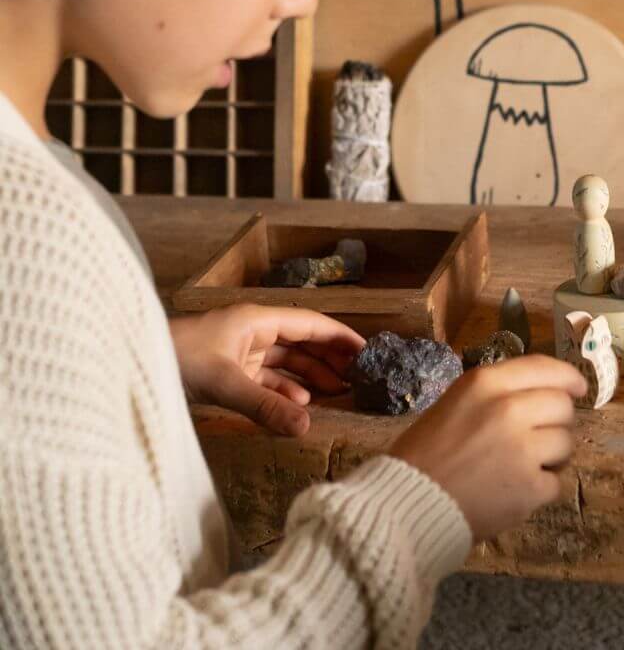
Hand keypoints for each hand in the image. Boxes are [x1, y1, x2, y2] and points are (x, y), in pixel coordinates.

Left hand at [169, 304, 364, 436]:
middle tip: (357, 378)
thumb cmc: (178, 359)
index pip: (311, 325)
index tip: (367, 352)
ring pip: (285, 362)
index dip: (340, 338)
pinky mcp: (228, 371)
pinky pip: (266, 379)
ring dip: (309, 378)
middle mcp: (253, 332)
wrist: (132, 364)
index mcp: (258, 320)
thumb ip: (266, 406)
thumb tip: (307, 428)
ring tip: (336, 394)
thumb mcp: (225, 384)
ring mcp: (240, 352)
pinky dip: (284, 391)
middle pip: (302, 343)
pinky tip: (298, 405)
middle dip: (329, 359)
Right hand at [390, 354, 586, 540]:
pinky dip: (540, 489)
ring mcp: (522, 449)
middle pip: (562, 405)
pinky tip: (515, 491)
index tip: (578, 387)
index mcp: (486, 383)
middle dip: (557, 421)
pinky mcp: (530, 488)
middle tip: (539, 436)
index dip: (568, 377)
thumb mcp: (456, 403)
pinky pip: (555, 483)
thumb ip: (496, 393)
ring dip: (553, 456)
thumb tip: (541, 392)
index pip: (545, 367)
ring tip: (524, 466)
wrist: (406, 504)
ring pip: (566, 443)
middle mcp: (509, 409)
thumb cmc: (424, 453)